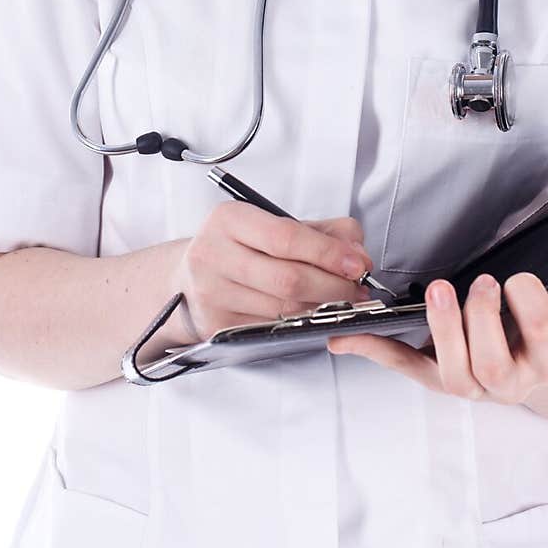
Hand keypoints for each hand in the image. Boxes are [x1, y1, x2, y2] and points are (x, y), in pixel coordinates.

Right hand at [175, 204, 373, 341]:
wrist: (189, 274)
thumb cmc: (240, 246)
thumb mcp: (275, 225)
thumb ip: (323, 231)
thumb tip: (357, 254)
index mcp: (229, 219)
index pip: (286, 238)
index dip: (328, 254)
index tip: (358, 264)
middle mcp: (213, 254)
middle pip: (288, 279)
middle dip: (334, 287)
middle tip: (357, 289)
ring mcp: (212, 293)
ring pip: (283, 309)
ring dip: (323, 308)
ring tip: (342, 301)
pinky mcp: (216, 325)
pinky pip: (272, 328)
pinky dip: (301, 323)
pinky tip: (313, 313)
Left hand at [327, 248, 547, 403]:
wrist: (533, 372)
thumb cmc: (545, 331)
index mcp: (546, 362)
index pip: (543, 338)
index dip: (530, 309)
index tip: (517, 277)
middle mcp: (507, 383)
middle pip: (492, 361)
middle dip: (483, 321)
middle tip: (480, 282)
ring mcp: (469, 384)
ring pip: (452, 371)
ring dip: (442, 331)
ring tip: (437, 291)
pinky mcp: (434, 378)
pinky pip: (404, 367)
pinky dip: (373, 351)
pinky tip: (345, 336)